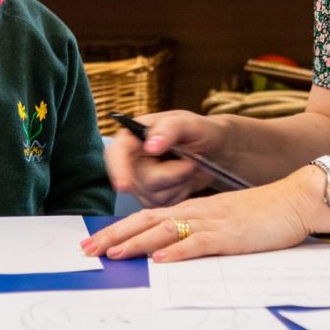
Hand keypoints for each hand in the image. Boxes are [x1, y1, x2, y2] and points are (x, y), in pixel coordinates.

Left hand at [81, 166, 329, 261]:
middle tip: (87, 250)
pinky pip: (199, 243)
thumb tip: (172, 253)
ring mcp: (213, 222)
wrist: (297, 199)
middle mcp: (198, 212)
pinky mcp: (231, 235)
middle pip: (147, 222)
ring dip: (137, 242)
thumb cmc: (265, 214)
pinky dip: (178, 251)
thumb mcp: (226, 222)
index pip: (148, 218)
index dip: (119, 230)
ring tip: (113, 253)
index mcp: (195, 209)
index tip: (95, 243)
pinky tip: (160, 259)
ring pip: (166, 230)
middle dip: (114, 236)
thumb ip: (200, 234)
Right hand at [105, 110, 223, 208]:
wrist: (214, 151)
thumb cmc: (201, 131)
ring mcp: (141, 182)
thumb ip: (169, 129)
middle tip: (190, 160)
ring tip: (189, 166)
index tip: (124, 186)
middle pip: (139, 181)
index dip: (118, 170)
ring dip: (178, 183)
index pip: (115, 153)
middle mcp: (132, 160)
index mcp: (133, 136)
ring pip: (153, 196)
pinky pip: (163, 206)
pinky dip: (180, 194)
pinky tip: (186, 180)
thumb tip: (150, 146)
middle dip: (170, 174)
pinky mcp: (152, 198)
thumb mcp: (190, 123)